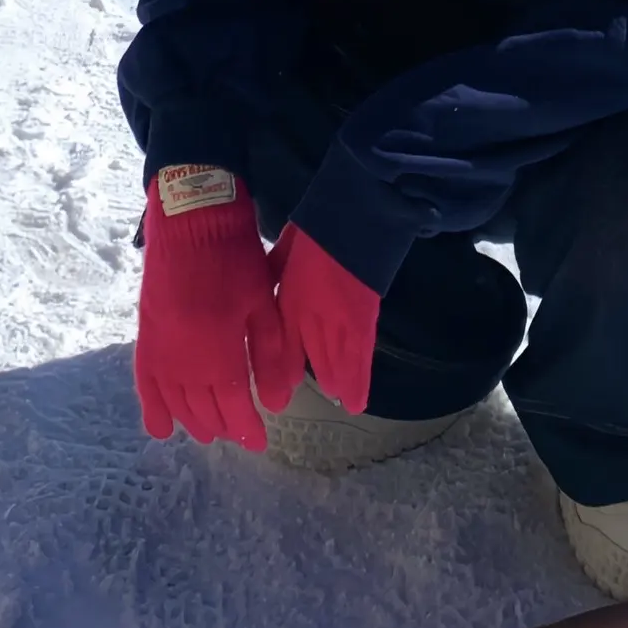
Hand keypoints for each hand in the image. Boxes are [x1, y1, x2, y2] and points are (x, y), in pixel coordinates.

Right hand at [135, 170, 300, 449]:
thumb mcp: (262, 302)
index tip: (260, 442)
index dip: (246, 428)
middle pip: (202, 408)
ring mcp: (160, 347)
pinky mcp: (146, 334)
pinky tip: (160, 427)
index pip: (233, 405)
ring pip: (174, 401)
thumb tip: (277, 402)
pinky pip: (146, 381)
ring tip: (207, 431)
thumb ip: (268, 354)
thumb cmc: (235, 256)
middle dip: (222, 425)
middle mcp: (184, 358)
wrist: (191, 217)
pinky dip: (152, 406)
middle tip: (237, 432)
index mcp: (219, 349)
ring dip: (191, 421)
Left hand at [272, 224, 380, 415]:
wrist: (354, 224)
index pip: (285, 347)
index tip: (282, 391)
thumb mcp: (284, 252)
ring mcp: (340, 324)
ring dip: (342, 386)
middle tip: (323, 396)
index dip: (283, 370)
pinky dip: (360, 378)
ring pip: (338, 365)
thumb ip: (276, 271)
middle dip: (318, 379)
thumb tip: (262, 280)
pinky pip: (361, 359)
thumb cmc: (314, 232)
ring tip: (347, 404)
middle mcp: (312, 320)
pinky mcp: (365, 323)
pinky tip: (360, 396)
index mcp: (290, 302)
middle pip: (314, 360)